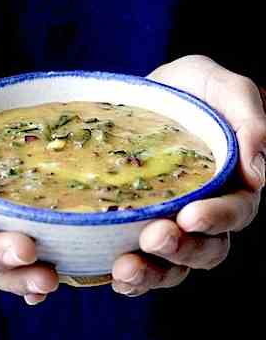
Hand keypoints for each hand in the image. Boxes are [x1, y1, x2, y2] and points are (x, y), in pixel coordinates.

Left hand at [112, 55, 265, 295]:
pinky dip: (130, 277)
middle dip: (181, 249)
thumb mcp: (217, 86)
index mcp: (228, 183)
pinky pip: (140, 260)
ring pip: (172, 265)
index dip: (217, 219)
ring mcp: (169, 222)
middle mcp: (202, 210)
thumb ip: (247, 117)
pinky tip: (113, 276)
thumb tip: (259, 173)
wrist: (143, 96)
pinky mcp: (136, 226)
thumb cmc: (185, 89)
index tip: (190, 216)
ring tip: (125, 269)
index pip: (235, 213)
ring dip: (152, 272)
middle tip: (153, 237)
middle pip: (204, 249)